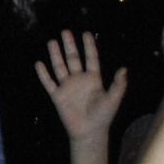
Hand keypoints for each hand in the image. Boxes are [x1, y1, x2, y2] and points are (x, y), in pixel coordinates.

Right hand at [33, 30, 128, 145]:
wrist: (89, 132)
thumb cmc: (103, 116)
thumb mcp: (113, 99)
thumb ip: (118, 85)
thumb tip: (124, 69)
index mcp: (93, 79)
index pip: (91, 58)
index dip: (89, 46)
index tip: (86, 33)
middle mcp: (79, 80)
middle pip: (73, 59)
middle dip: (69, 45)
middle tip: (65, 31)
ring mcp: (67, 87)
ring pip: (59, 67)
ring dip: (55, 55)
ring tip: (51, 42)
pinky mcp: (58, 96)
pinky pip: (49, 83)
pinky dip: (43, 74)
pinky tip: (39, 63)